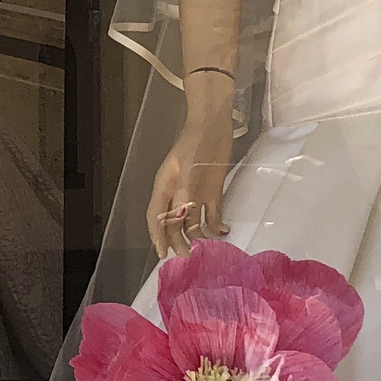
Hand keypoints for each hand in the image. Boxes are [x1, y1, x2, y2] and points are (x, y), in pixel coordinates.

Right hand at [145, 115, 234, 255]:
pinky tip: (223, 232)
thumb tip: (181, 219)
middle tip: (188, 256)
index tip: (162, 252)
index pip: (157, 216)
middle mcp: (178, 194)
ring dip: (198, 235)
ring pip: (193, 221)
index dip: (157, 235)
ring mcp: (195, 193)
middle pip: (174, 223)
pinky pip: (212, 213)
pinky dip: (216, 224)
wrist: (214, 124)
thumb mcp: (187, 167)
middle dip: (179, 240)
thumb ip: (184, 194)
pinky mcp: (212, 191)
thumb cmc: (195, 142)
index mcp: (164, 187)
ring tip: (206, 249)